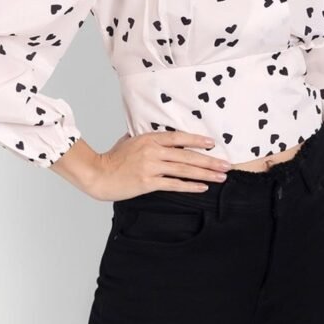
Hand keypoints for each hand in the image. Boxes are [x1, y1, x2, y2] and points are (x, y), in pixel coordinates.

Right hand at [90, 130, 231, 201]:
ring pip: (184, 170)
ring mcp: (151, 167)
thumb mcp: (129, 140)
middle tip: (226, 164)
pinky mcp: (148, 183)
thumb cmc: (112, 158)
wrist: (98, 174)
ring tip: (221, 177)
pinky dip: (190, 186)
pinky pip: (174, 185)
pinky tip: (202, 188)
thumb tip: (157, 135)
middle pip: (187, 155)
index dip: (197, 140)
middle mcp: (153, 151)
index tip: (213, 144)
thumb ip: (145, 138)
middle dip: (209, 160)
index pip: (179, 137)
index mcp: (149, 138)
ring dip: (205, 174)